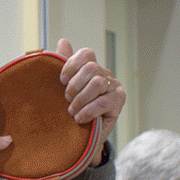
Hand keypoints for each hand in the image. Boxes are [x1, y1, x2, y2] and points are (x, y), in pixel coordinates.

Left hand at [54, 38, 124, 161]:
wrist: (80, 138)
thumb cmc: (71, 112)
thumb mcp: (63, 90)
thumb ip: (64, 66)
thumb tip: (63, 41)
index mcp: (91, 69)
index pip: (86, 54)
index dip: (71, 65)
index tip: (61, 81)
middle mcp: (105, 75)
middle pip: (91, 68)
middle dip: (74, 86)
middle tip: (67, 100)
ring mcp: (114, 87)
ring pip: (97, 83)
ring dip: (80, 100)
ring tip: (72, 112)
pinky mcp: (119, 102)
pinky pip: (103, 102)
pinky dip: (88, 111)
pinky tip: (80, 119)